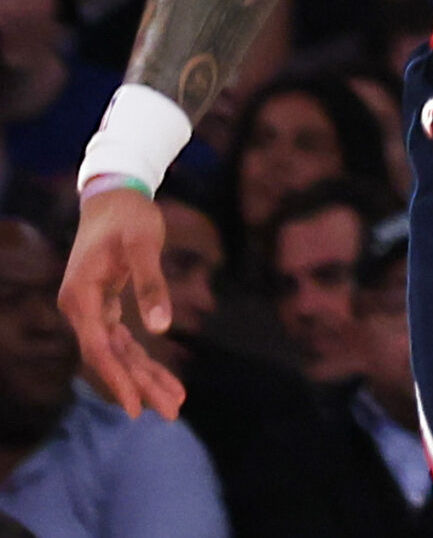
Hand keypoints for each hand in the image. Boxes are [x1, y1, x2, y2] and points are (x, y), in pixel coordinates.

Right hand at [59, 186, 185, 420]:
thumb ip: (151, 285)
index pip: (99, 349)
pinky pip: (123, 341)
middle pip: (110, 358)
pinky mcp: (105, 308)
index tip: (137, 407)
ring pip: (119, 353)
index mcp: (81, 298)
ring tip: (175, 403)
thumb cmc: (128, 217)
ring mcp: (91, 311)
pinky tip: (162, 378)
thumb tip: (160, 329)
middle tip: (172, 413)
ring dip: (145, 377)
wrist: (113, 197)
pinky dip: (143, 358)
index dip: (118, 380)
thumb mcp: (143, 244)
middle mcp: (81, 310)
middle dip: (141, 386)